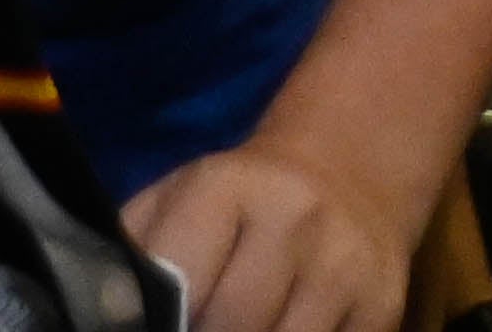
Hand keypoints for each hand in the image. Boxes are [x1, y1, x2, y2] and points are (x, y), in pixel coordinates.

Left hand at [121, 143, 413, 331]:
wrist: (344, 175)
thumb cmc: (232, 205)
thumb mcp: (172, 206)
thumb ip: (132, 258)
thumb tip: (108, 316)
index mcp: (224, 188)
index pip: (181, 285)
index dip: (164, 322)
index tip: (160, 328)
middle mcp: (295, 216)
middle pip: (233, 325)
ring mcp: (345, 263)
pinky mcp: (383, 305)